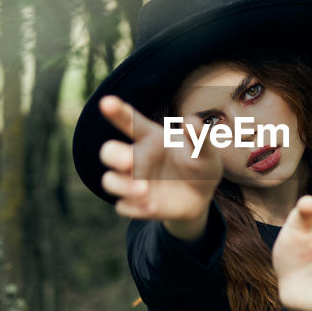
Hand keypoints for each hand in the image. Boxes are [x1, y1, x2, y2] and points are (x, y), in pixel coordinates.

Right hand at [98, 95, 221, 235]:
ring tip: (145, 190)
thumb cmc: (200, 164)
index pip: (130, 122)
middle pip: (108, 152)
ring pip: (110, 181)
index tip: (106, 102)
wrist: (203, 195)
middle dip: (114, 155)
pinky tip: (152, 206)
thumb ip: (198, 136)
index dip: (117, 111)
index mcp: (150, 138)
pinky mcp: (136, 204)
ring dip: (122, 186)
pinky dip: (133, 207)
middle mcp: (136, 158)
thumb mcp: (205, 150)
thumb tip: (192, 121)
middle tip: (129, 162)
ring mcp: (134, 182)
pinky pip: (124, 207)